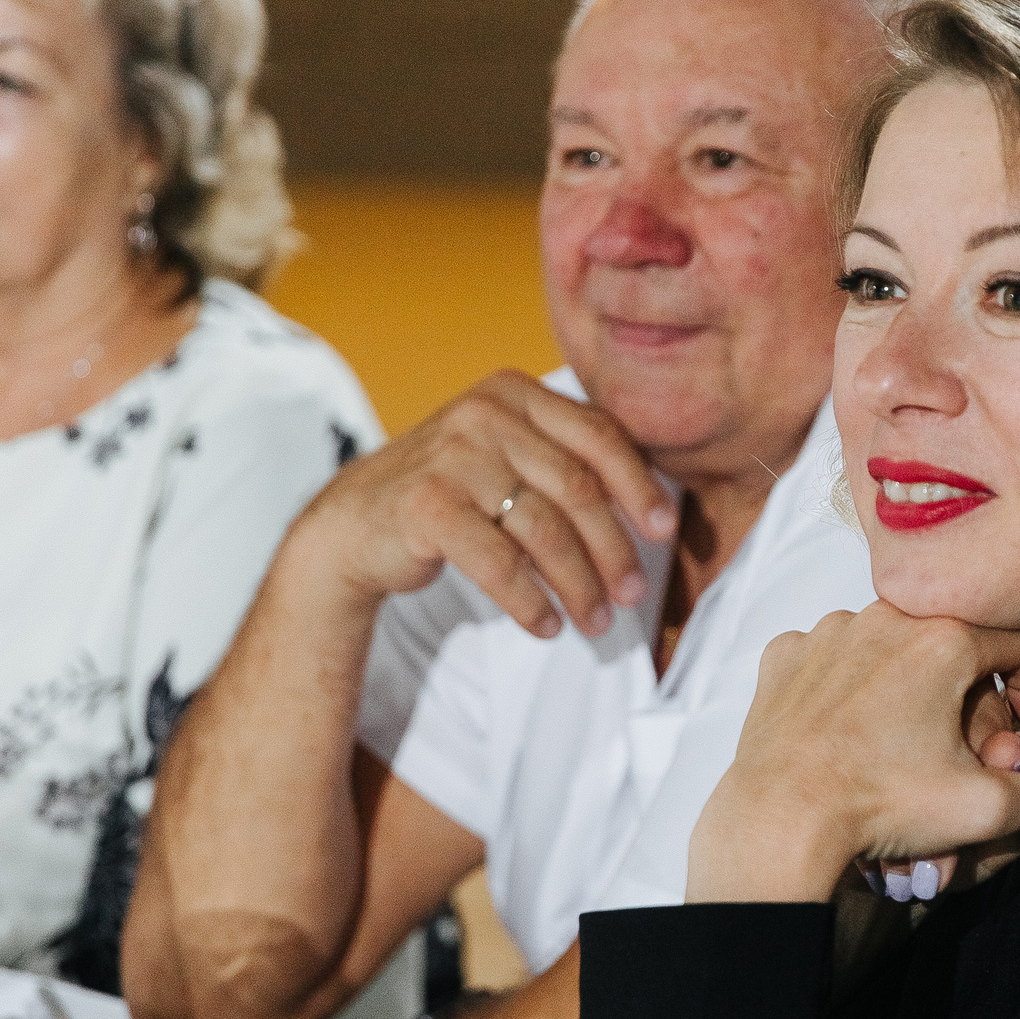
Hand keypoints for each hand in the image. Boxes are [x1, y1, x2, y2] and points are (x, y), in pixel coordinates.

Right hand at [298, 370, 676, 635]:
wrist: (355, 523)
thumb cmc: (450, 492)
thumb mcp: (506, 455)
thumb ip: (565, 460)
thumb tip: (655, 507)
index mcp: (514, 393)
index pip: (599, 435)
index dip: (638, 484)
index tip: (664, 528)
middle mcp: (486, 414)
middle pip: (578, 489)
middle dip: (614, 549)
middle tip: (632, 594)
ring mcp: (453, 456)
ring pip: (545, 531)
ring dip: (580, 585)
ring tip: (595, 622)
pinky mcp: (427, 504)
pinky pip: (500, 563)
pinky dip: (531, 602)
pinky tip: (547, 625)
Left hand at [686, 603, 1019, 901]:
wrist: (780, 820)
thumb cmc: (880, 807)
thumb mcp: (985, 810)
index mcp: (942, 639)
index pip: (1017, 645)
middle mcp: (884, 617)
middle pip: (952, 651)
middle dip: (966, 704)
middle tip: (962, 758)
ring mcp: (827, 633)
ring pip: (891, 653)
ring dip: (907, 694)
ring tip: (900, 752)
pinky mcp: (786, 656)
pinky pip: (833, 661)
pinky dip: (849, 692)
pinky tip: (849, 735)